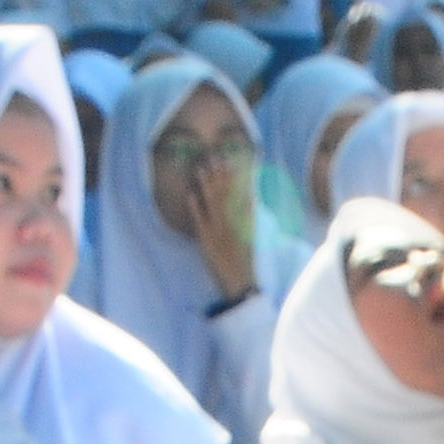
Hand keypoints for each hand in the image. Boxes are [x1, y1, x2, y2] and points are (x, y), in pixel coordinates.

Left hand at [184, 152, 254, 301]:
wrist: (241, 285)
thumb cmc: (246, 262)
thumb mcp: (253, 237)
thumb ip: (250, 216)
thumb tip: (250, 195)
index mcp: (246, 223)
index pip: (243, 194)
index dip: (237, 176)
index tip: (233, 160)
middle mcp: (233, 224)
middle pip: (226, 195)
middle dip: (221, 175)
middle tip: (215, 158)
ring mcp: (220, 232)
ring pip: (213, 204)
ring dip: (207, 186)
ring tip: (201, 170)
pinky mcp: (208, 242)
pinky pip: (201, 223)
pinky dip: (195, 209)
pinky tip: (190, 195)